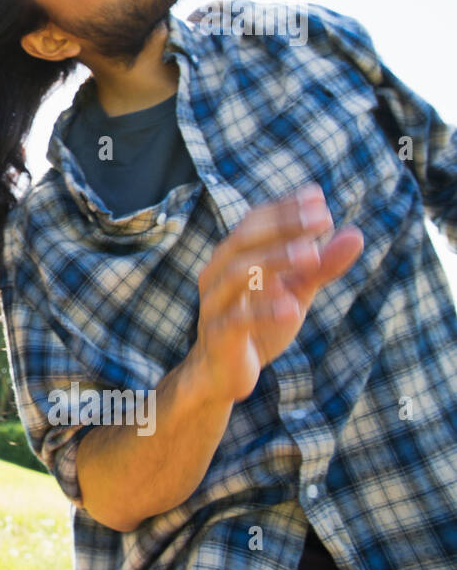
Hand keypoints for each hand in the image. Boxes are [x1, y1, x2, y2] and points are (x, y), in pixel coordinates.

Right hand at [193, 183, 363, 402]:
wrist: (223, 373)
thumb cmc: (258, 325)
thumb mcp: (296, 291)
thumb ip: (322, 265)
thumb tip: (355, 233)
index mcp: (233, 257)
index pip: (254, 220)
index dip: (284, 207)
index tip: (317, 197)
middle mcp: (217, 273)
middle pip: (243, 239)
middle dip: (282, 225)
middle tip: (322, 218)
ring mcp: (214, 303)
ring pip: (237, 272)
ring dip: (274, 260)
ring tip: (311, 255)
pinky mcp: (218, 335)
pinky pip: (237, 319)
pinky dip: (263, 311)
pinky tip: (291, 306)